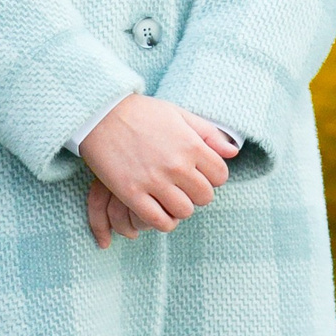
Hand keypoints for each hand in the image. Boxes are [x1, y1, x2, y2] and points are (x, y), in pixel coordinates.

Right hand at [77, 95, 235, 235]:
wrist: (101, 115)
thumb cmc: (143, 113)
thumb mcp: (179, 114)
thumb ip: (209, 133)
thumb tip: (233, 152)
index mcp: (191, 144)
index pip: (220, 176)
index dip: (212, 176)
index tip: (199, 173)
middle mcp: (176, 165)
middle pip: (205, 197)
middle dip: (198, 193)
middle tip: (184, 185)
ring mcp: (154, 181)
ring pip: (185, 212)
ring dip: (181, 207)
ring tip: (170, 196)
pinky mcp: (132, 194)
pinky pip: (159, 221)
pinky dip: (164, 221)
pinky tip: (158, 209)